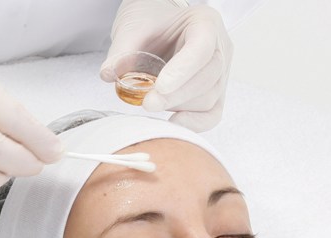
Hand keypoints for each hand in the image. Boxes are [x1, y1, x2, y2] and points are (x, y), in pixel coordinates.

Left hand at [100, 0, 232, 131]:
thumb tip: (109, 75)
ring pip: (208, 99)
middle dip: (175, 96)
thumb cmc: (152, 22)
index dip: (183, 70)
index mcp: (205, 22)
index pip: (202, 48)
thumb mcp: (133, 26)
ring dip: (178, 107)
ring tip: (152, 102)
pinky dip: (192, 123)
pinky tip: (173, 123)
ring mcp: (221, 74)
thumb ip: (122, 50)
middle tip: (147, 103)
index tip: (160, 87)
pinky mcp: (216, 96)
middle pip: (208, 78)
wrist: (160, 28)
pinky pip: (211, 115)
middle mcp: (220, 48)